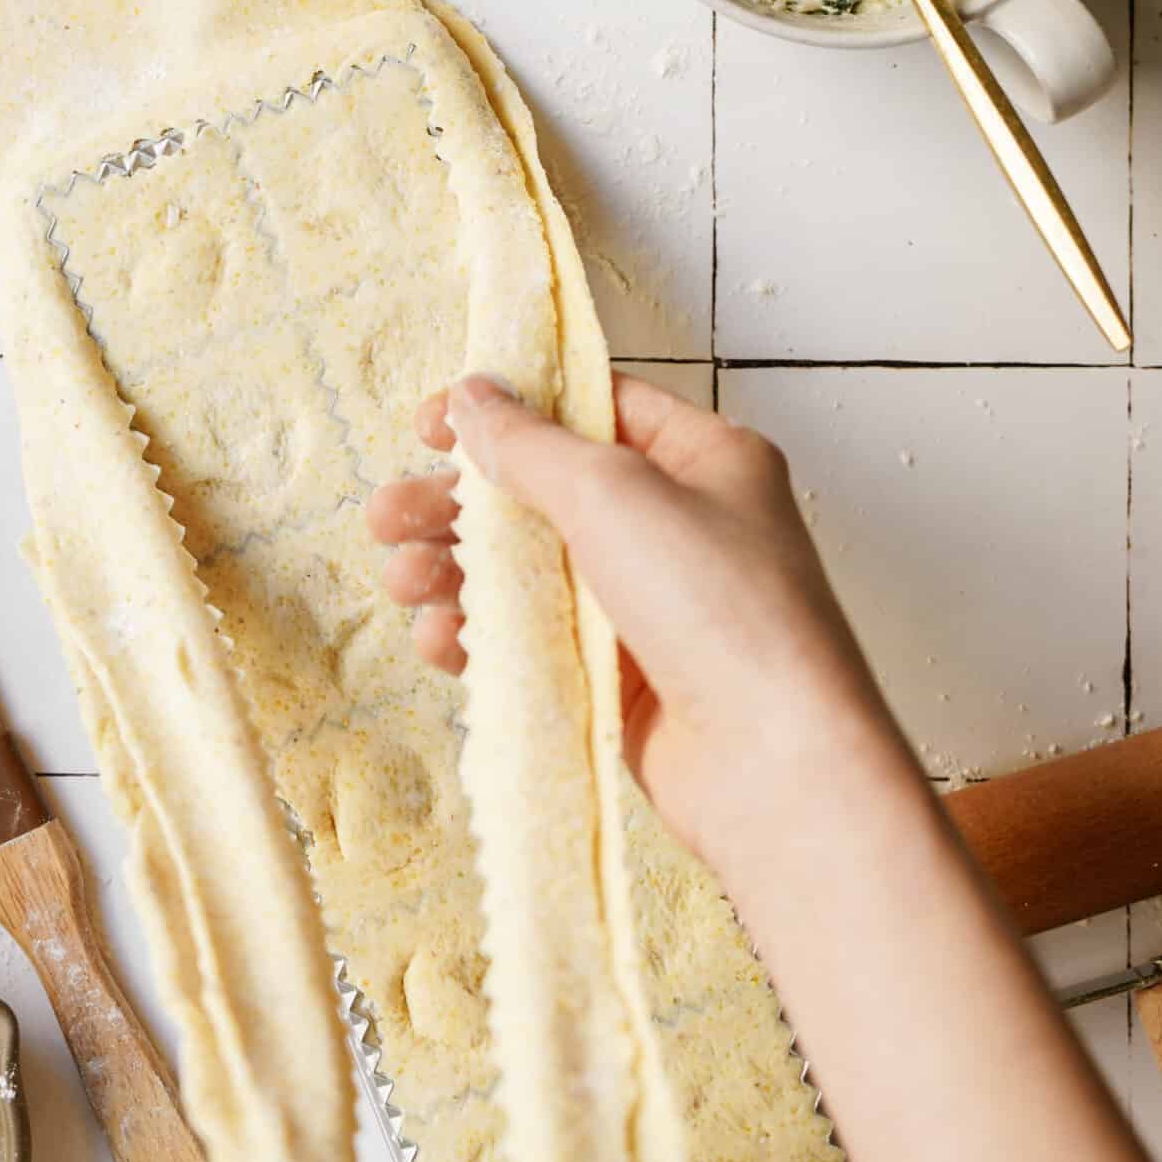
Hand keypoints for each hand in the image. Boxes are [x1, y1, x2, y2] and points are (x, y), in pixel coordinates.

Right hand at [367, 372, 917, 884]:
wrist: (774, 765)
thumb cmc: (723, 610)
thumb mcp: (616, 493)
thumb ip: (531, 444)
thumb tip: (474, 397)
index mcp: (703, 461)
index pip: (592, 409)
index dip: (507, 410)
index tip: (429, 425)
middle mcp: (680, 529)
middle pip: (544, 495)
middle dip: (459, 504)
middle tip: (387, 515)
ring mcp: (650, 609)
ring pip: (530, 573)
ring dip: (457, 572)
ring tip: (401, 580)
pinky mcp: (624, 681)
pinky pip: (537, 644)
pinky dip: (483, 638)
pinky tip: (439, 640)